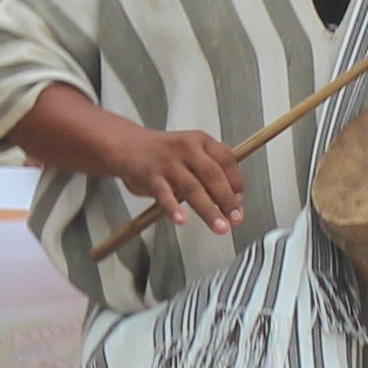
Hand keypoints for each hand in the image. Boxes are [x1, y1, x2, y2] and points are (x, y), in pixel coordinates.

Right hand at [110, 122, 243, 238]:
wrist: (127, 146)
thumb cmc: (163, 153)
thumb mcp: (191, 151)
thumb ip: (211, 172)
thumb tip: (233, 199)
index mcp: (201, 141)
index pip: (227, 159)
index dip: (236, 182)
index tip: (240, 202)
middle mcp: (187, 149)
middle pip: (213, 175)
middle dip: (227, 199)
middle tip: (236, 218)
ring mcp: (168, 163)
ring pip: (192, 188)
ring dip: (209, 210)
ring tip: (219, 226)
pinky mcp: (151, 177)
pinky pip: (164, 195)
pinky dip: (174, 209)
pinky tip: (181, 220)